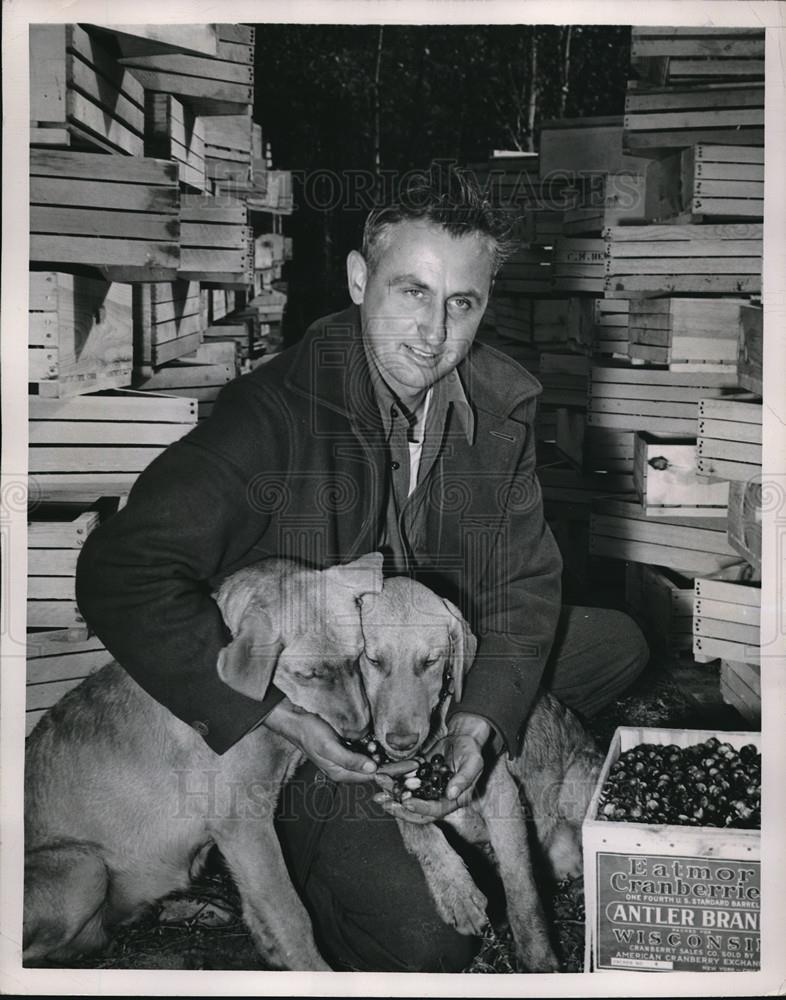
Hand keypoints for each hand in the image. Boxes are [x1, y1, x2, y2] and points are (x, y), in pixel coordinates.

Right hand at [264, 698, 376, 783]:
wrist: (297, 720)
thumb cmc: (310, 734)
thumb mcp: (330, 747)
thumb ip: (350, 760)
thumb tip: (371, 769)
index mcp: (339, 773)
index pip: (366, 777)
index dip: (378, 768)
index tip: (383, 756)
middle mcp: (342, 768)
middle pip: (367, 769)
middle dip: (375, 758)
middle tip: (375, 746)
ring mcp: (343, 758)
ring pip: (364, 759)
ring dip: (371, 751)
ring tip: (371, 742)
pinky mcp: (343, 748)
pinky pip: (359, 750)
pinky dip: (365, 745)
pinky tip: (365, 739)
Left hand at [373, 713, 491, 823]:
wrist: (462, 737)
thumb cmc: (471, 750)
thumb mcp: (473, 762)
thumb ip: (464, 779)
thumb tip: (451, 794)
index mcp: (451, 800)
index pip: (434, 811)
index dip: (420, 808)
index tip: (407, 802)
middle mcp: (436, 798)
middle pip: (416, 810)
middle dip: (399, 808)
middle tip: (384, 802)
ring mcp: (425, 787)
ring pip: (405, 797)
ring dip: (390, 796)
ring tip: (377, 791)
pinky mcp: (417, 776)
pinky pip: (402, 782)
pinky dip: (391, 781)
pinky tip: (380, 776)